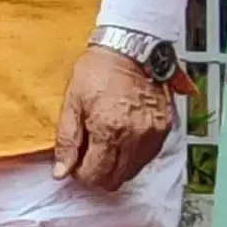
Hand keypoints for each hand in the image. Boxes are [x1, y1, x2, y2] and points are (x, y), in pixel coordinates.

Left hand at [53, 47, 173, 192]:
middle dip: (100, 173)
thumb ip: (67, 141)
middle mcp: (135, 135)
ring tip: (108, 144)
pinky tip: (124, 140)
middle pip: (116, 179)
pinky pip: (149, 156)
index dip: (82, 174)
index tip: (77, 164)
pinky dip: (135, 155)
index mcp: (109, 129)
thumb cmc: (99, 70)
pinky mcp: (166, 127)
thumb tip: (61, 171)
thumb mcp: (72, 103)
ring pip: (134, 170)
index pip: (96, 175)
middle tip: (91, 157)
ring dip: (118, 165)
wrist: (129, 48)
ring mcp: (153, 132)